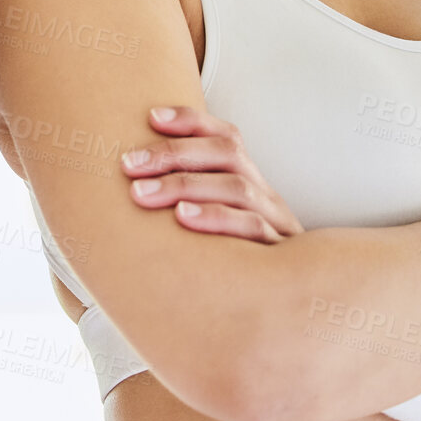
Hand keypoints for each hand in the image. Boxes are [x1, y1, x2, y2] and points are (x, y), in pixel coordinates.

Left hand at [120, 105, 304, 243]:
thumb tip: (132, 181)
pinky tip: (182, 218)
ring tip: (143, 193)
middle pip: (227, 153)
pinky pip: (252, 228)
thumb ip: (188, 200)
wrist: (292, 303)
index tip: (151, 117)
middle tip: (129, 165)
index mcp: (250, 181)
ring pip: (237, 187)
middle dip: (174, 152)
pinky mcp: (278, 255)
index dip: (191, 120)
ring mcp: (275, 223)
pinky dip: (216, 217)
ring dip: (185, 184)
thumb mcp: (218, 224)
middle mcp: (264, 194)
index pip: (226, 135)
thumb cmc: (237, 260)